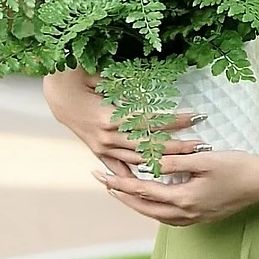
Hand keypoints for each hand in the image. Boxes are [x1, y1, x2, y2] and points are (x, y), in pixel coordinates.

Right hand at [42, 67, 208, 175]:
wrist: (58, 93)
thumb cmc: (83, 78)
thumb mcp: (106, 75)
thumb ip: (128, 83)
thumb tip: (154, 77)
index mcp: (111, 117)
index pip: (151, 121)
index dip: (174, 120)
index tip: (195, 116)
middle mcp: (108, 137)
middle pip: (149, 145)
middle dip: (176, 146)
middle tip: (200, 143)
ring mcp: (103, 146)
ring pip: (138, 159)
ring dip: (162, 160)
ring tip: (185, 159)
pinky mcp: (98, 150)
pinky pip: (117, 167)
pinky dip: (132, 175)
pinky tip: (150, 182)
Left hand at [91, 151, 258, 225]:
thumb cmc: (237, 167)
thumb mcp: (205, 159)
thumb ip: (175, 162)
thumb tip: (150, 163)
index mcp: (184, 199)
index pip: (143, 191)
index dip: (120, 182)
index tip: (103, 174)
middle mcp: (186, 214)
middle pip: (144, 207)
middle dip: (122, 194)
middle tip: (104, 182)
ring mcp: (195, 218)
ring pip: (156, 215)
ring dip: (137, 203)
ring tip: (122, 191)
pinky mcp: (202, 217)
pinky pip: (169, 217)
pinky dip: (154, 208)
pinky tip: (154, 201)